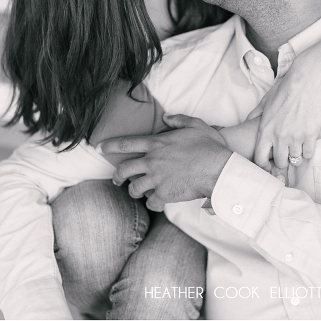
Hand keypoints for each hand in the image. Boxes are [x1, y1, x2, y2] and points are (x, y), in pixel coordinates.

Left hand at [101, 114, 232, 211]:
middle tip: (116, 179)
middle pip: (124, 169)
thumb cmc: (210, 146)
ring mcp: (157, 179)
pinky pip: (151, 202)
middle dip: (116, 176)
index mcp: (156, 144)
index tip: (100, 148)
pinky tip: (155, 202)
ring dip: (133, 191)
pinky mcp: (165, 194)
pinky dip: (151, 203)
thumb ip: (178, 120)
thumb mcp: (196, 125)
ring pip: (134, 188)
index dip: (109, 146)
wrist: (220, 170)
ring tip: (135, 192)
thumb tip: (167, 117)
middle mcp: (152, 161)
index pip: (125, 143)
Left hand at [251, 63, 320, 170]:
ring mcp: (295, 136)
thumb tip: (246, 122)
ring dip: (296, 156)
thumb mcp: (265, 101)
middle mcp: (278, 136)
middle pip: (280, 162)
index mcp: (264, 129)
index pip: (259, 158)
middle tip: (285, 156)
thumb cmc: (284, 89)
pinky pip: (309, 153)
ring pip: (295, 159)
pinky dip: (308, 151)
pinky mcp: (311, 134)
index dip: (263, 164)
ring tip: (297, 149)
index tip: (268, 164)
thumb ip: (255, 115)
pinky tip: (307, 145)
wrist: (306, 80)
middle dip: (282, 161)